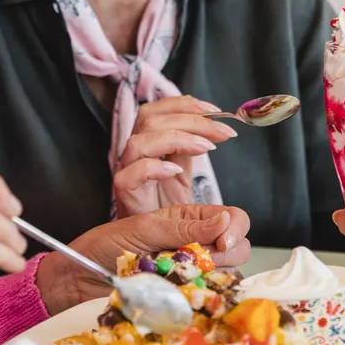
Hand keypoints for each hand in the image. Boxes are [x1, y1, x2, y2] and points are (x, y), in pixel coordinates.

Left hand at [36, 204, 251, 315]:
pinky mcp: (185, 292)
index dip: (234, 228)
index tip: (220, 242)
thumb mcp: (144, 228)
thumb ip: (183, 227)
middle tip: (199, 260)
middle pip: (239, 245)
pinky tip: (184, 291)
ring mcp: (193, 269)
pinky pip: (210, 295)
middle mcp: (196, 242)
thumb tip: (223, 221)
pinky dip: (204, 294)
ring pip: (229, 272)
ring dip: (213, 273)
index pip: (232, 217)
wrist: (84, 275)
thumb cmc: (107, 244)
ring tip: (181, 273)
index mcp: (189, 218)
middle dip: (228, 253)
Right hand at [113, 96, 238, 216]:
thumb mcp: (182, 172)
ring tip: (205, 147)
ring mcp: (126, 171)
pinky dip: (154, 168)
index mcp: (147, 141)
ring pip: (139, 142)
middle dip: (189, 119)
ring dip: (176, 138)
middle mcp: (134, 153)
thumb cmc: (164, 207)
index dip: (184, 105)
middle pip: (150, 119)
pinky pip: (131, 174)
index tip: (216, 111)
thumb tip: (212, 127)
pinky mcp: (124, 194)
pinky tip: (175, 171)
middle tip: (221, 132)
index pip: (157, 110)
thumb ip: (189, 148)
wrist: (155, 240)